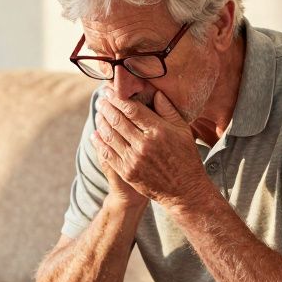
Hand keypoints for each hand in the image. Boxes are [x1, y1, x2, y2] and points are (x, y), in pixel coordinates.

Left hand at [92, 87, 212, 207]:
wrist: (184, 190)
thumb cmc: (185, 157)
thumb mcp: (183, 130)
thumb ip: (168, 110)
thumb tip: (155, 92)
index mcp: (158, 131)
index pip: (131, 109)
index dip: (117, 98)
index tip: (109, 91)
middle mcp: (144, 144)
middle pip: (118, 120)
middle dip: (106, 107)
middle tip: (100, 99)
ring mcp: (134, 160)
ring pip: (110, 135)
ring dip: (101, 122)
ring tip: (99, 113)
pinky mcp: (127, 172)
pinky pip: (108, 153)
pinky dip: (99, 142)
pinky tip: (96, 134)